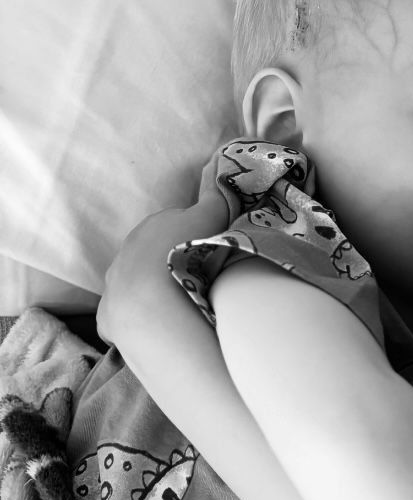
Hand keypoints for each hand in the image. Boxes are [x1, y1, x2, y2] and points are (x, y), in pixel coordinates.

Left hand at [97, 192, 227, 345]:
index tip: (208, 253)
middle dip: (171, 264)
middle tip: (198, 280)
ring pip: (135, 286)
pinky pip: (123, 317)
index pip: (173, 228)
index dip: (192, 239)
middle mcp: (125, 254)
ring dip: (155, 293)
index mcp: (150, 228)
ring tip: (180, 306)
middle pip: (152, 256)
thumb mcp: (208, 220)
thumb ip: (214, 199)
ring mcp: (113, 287)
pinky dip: (139, 321)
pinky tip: (158, 327)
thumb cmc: (183, 254)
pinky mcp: (108, 318)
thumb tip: (218, 172)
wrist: (152, 304)